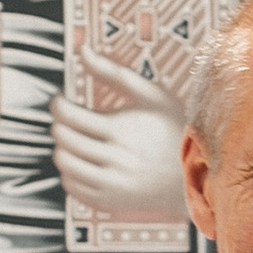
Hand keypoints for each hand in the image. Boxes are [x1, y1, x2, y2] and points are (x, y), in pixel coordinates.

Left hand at [50, 42, 190, 224]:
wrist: (195, 175)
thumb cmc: (174, 129)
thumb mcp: (151, 95)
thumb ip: (113, 72)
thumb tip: (83, 50)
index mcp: (121, 130)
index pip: (68, 115)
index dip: (58, 104)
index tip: (62, 100)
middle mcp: (114, 159)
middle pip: (63, 138)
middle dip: (59, 124)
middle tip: (69, 119)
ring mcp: (111, 184)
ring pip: (63, 163)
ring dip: (62, 147)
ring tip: (74, 139)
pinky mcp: (109, 202)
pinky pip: (71, 186)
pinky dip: (69, 172)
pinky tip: (83, 160)